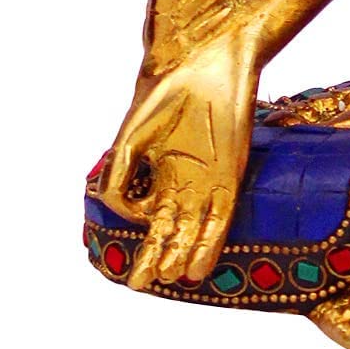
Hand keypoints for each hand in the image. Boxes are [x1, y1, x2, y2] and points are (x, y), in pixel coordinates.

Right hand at [97, 25, 257, 288]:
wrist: (202, 63)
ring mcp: (208, 180)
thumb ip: (119, 179)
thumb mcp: (132, 140)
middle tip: (138, 285)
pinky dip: (210, 241)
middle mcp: (186, 184)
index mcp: (162, 175)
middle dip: (156, 258)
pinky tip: (199, 265)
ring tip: (171, 280)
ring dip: (183, 255)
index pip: (152, 222)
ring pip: (194, 228)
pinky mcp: (230, 174)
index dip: (144, 246)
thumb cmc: (165, 95)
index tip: (134, 267)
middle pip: (171, 231)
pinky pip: (220, 215)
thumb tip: (123, 214)